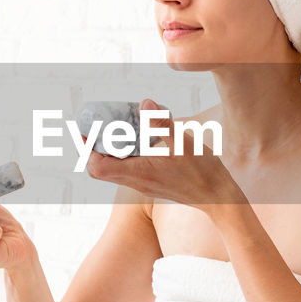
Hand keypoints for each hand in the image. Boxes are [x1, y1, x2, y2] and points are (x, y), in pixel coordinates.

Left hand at [85, 100, 244, 210]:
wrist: (217, 197)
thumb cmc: (202, 172)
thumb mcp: (183, 142)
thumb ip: (161, 123)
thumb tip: (144, 104)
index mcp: (139, 172)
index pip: (98, 167)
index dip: (86, 150)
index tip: (83, 131)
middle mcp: (136, 181)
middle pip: (99, 169)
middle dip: (91, 148)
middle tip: (92, 126)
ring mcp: (143, 184)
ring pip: (113, 170)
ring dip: (106, 151)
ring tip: (111, 129)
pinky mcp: (150, 183)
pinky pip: (127, 170)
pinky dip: (123, 155)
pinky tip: (136, 139)